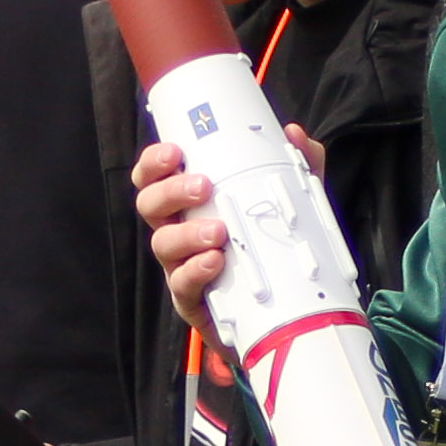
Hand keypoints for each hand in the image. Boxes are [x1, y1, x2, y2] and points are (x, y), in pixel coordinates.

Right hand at [134, 122, 321, 328]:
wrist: (279, 311)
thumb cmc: (271, 246)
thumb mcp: (287, 200)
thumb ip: (295, 164)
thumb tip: (295, 135)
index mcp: (189, 204)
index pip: (156, 177)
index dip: (155, 163)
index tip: (175, 153)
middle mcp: (178, 231)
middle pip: (150, 204)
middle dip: (170, 191)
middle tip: (203, 187)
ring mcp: (181, 266)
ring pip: (163, 244)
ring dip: (186, 234)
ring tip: (218, 231)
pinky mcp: (192, 299)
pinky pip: (181, 285)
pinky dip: (195, 271)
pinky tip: (215, 262)